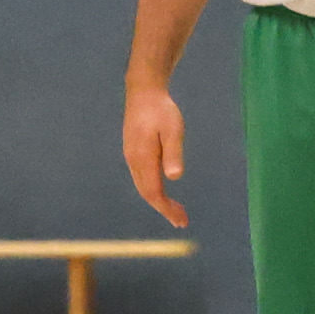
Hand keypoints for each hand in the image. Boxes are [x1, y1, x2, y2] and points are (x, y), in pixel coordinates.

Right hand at [121, 80, 189, 228]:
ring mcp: (131, 157)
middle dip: (164, 209)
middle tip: (182, 221)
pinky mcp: (134, 153)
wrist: (143, 92)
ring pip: (144, 186)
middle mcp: (134, 160)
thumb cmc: (162, 109)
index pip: (154, 192)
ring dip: (159, 201)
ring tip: (176, 211)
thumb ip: (173, 152)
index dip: (166, 209)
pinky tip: (164, 192)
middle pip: (147, 193)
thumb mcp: (173, 129)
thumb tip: (175, 176)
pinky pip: (142, 178)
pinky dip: (154, 190)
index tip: (181, 220)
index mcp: (143, 157)